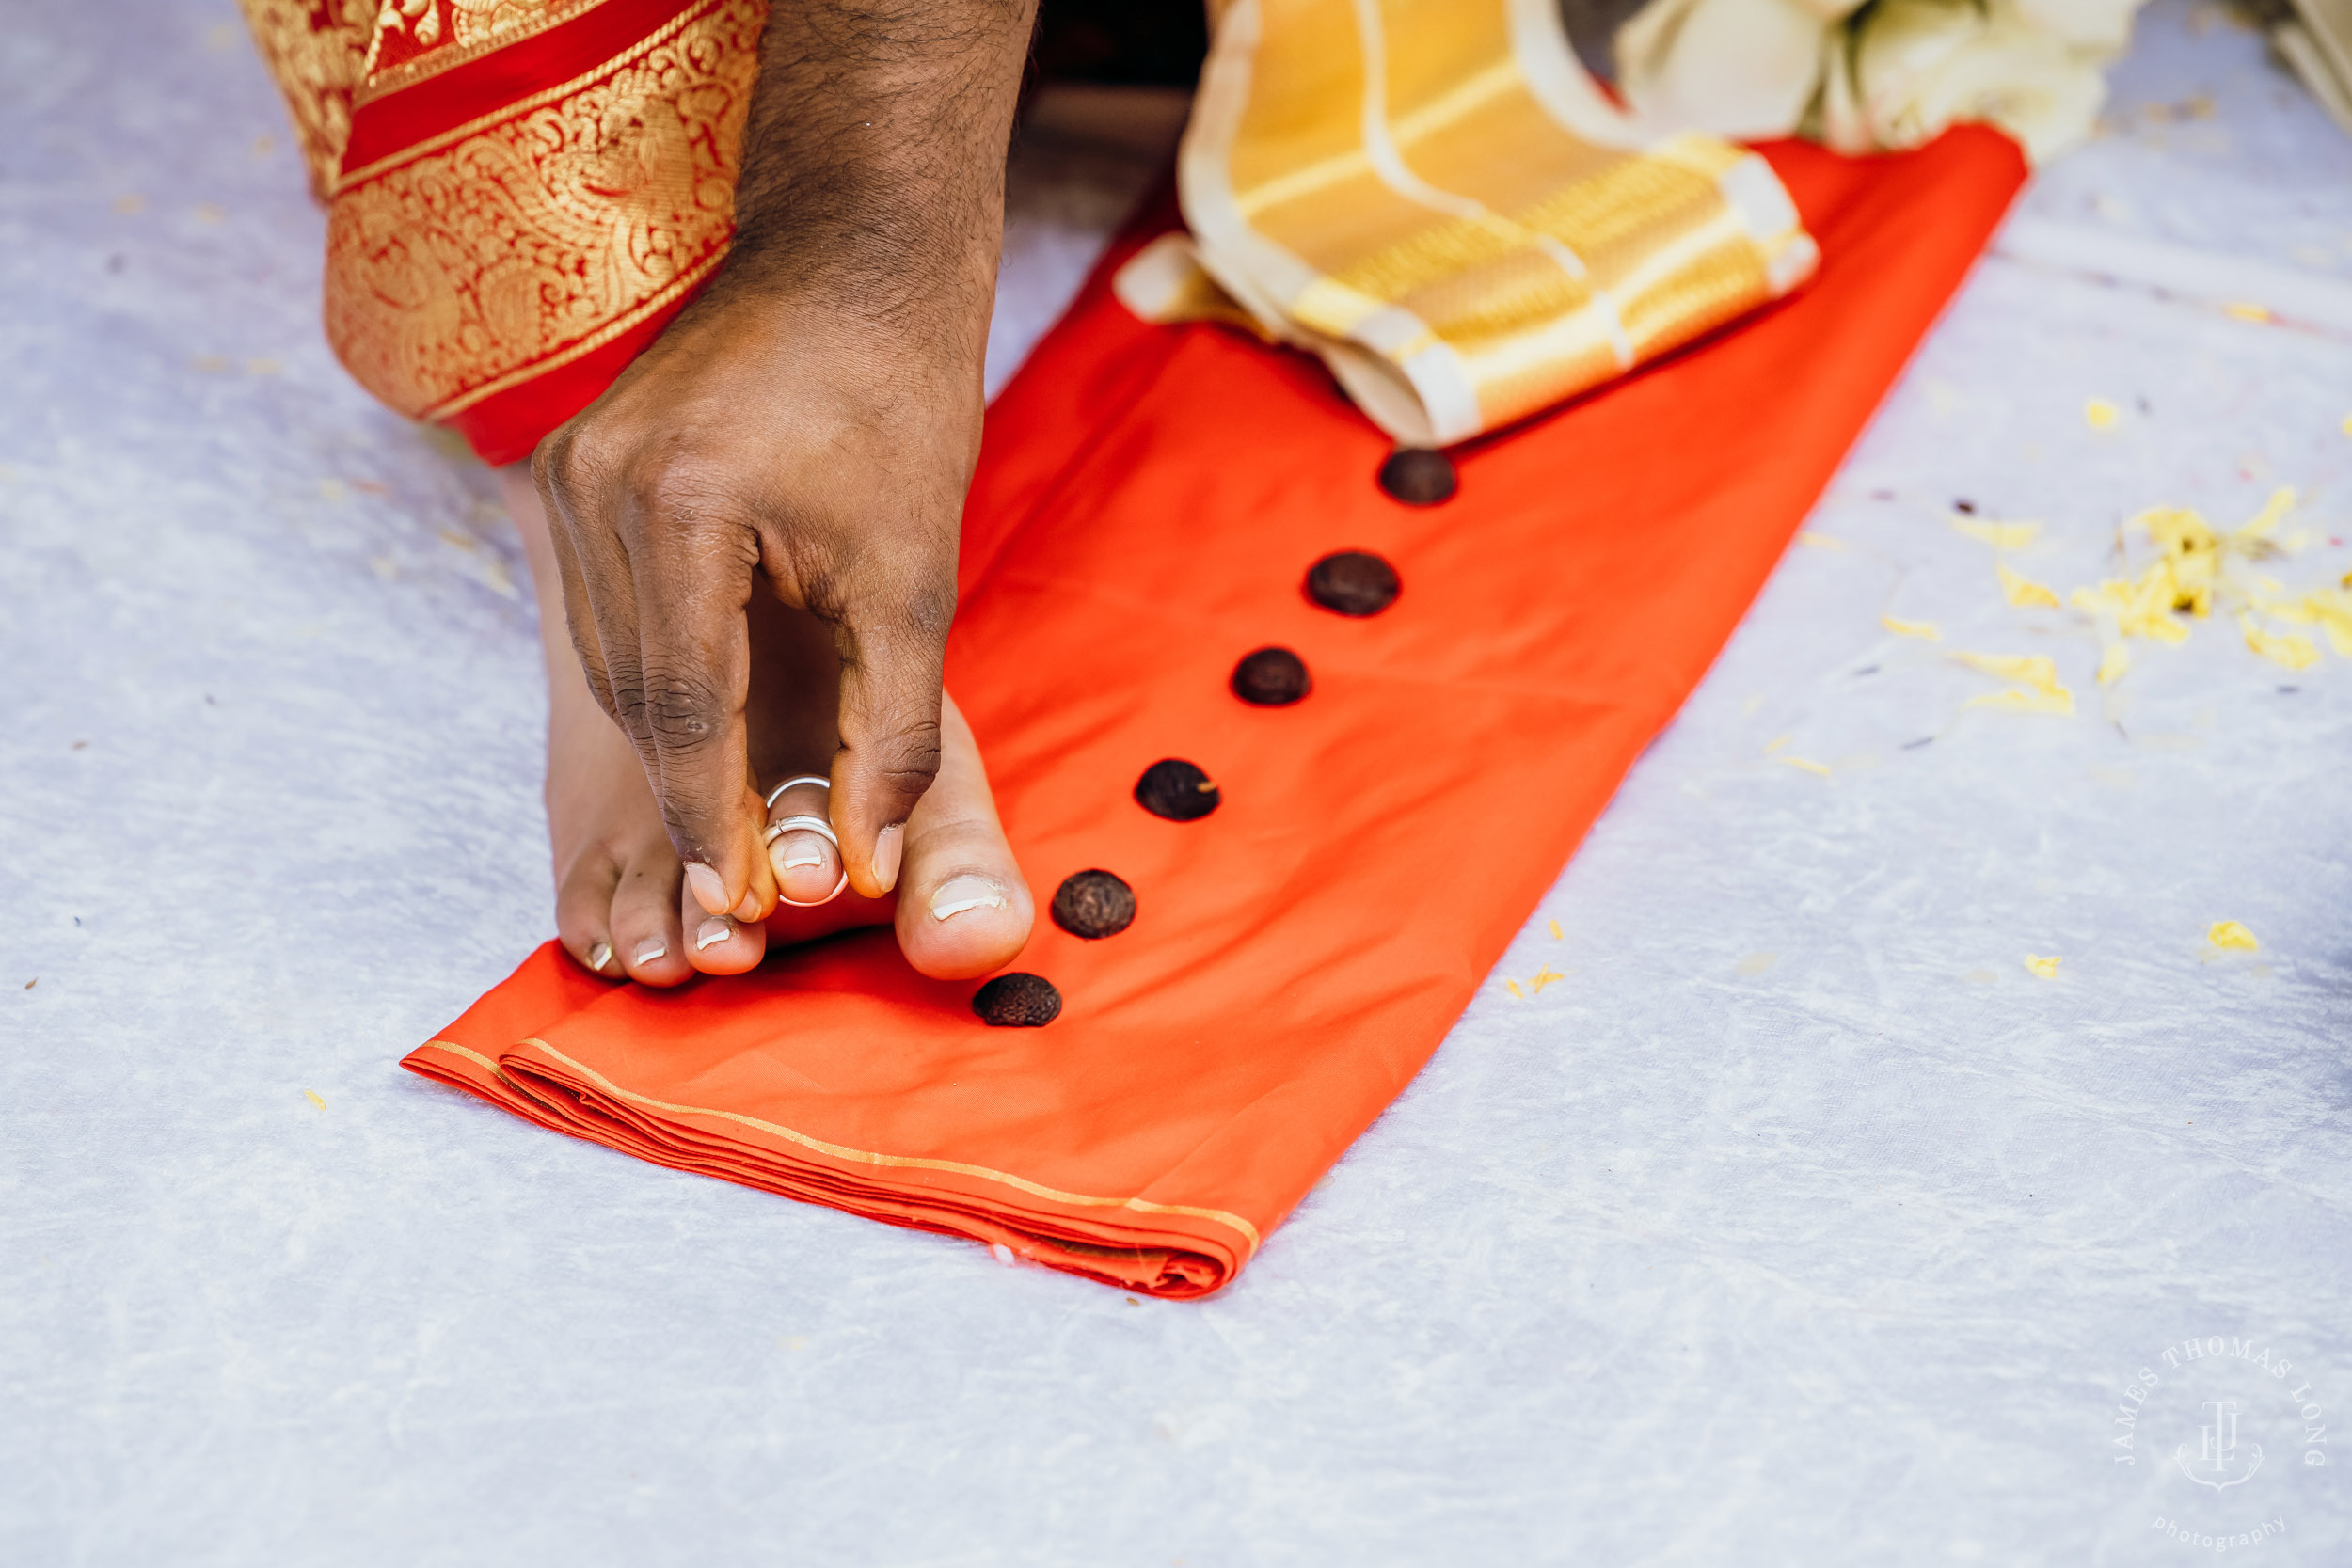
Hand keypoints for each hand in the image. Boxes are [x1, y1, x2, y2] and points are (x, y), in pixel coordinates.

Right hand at [530, 0, 1034, 923]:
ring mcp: (570, 466)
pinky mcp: (573, 462)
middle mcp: (597, 482)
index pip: (681, 707)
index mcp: (680, 505)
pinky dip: (651, 678)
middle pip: (629, 693)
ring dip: (667, 745)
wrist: (854, 260)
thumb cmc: (899, 405)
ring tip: (725, 828)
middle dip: (689, 796)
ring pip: (606, 659)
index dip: (713, 817)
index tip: (739, 902)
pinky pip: (602, 609)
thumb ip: (894, 729)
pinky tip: (698, 730)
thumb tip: (869, 860)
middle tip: (738, 889)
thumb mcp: (917, 579)